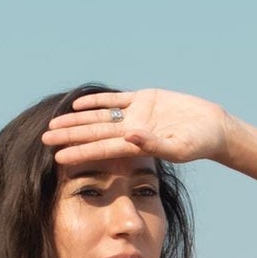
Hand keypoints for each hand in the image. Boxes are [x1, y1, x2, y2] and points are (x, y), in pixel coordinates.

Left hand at [42, 89, 229, 169]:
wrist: (213, 128)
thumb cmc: (199, 143)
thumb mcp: (178, 146)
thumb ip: (154, 143)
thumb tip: (130, 134)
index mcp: (135, 145)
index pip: (100, 149)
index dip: (79, 152)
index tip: (57, 156)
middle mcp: (131, 131)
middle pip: (93, 133)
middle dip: (69, 136)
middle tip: (43, 138)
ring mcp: (136, 116)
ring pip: (99, 117)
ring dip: (77, 120)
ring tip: (54, 123)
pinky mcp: (144, 100)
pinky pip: (115, 101)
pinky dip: (97, 102)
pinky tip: (78, 104)